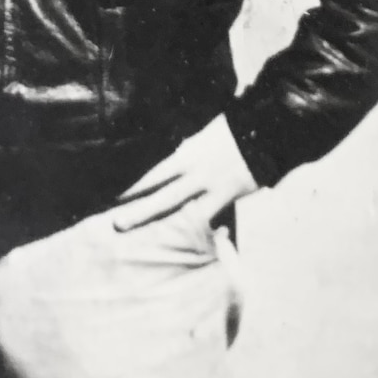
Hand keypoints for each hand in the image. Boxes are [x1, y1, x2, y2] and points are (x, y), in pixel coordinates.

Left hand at [113, 114, 258, 231]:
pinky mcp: (229, 196)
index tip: (117, 197)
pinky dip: (205, 230)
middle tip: (117, 225)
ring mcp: (212, 187)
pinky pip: (214, 217)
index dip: (135, 187)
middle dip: (139, 211)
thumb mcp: (203, 135)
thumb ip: (189, 149)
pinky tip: (194, 247)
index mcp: (186, 155)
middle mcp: (195, 173)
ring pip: (184, 211)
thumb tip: (178, 153)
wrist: (260, 131)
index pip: (154, 174)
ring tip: (148, 242)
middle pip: (162, 196)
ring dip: (167, 226)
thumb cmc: (231, 129)